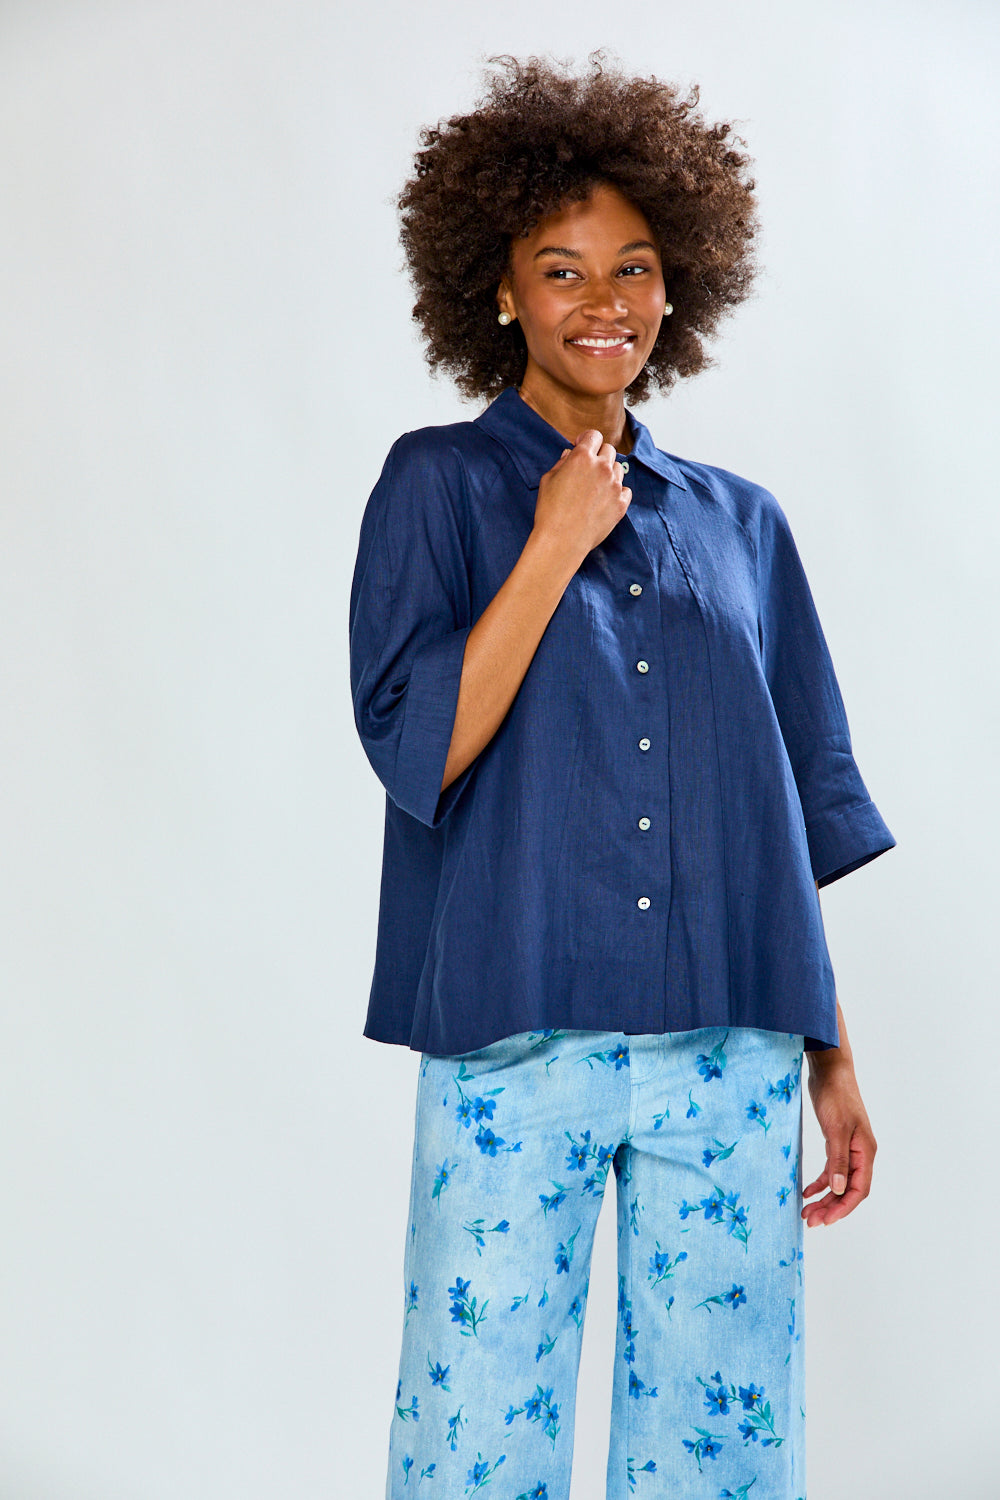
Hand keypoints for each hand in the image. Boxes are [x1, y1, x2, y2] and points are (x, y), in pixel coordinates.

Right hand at [532, 429, 631, 564]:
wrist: (562, 540)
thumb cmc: (550, 511)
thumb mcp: (548, 480)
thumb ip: (561, 463)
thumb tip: (569, 454)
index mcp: (582, 457)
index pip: (594, 435)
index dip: (587, 440)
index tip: (582, 446)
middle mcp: (602, 468)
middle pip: (609, 450)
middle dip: (599, 455)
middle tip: (588, 468)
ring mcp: (614, 486)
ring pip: (618, 468)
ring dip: (608, 472)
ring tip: (595, 487)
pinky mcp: (621, 504)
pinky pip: (625, 490)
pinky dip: (617, 491)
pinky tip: (605, 499)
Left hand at [801, 1054, 876, 1226]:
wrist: (829, 1071)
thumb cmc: (836, 1096)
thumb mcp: (836, 1129)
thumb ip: (838, 1160)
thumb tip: (838, 1189)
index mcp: (865, 1152)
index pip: (859, 1190)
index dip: (843, 1207)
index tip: (825, 1220)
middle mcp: (859, 1154)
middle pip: (848, 1190)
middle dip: (831, 1207)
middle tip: (810, 1221)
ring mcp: (848, 1148)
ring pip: (838, 1182)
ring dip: (824, 1198)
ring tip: (806, 1211)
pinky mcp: (835, 1142)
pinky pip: (830, 1169)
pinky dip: (819, 1182)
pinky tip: (807, 1191)